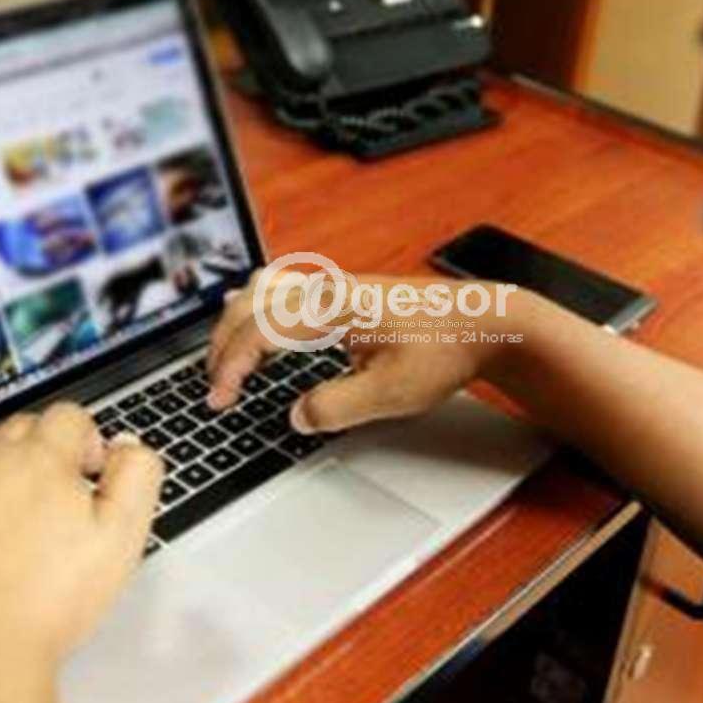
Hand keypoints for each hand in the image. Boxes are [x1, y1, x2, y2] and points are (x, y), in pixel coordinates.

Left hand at [0, 404, 161, 702]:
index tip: (92, 478)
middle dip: (46, 449)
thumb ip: (136, 477)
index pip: (69, 417)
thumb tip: (128, 446)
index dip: (88, 443)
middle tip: (58, 499)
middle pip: (20, 424)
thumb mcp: (122, 539)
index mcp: (40, 460)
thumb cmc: (47, 604)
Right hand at [207, 272, 529, 433]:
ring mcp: (336, 287)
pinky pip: (285, 290)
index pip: (259, 330)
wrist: (487, 323)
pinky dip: (258, 310)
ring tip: (227, 360)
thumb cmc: (445, 350)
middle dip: (222, 345)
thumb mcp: (391, 393)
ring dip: (237, 324)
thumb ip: (336, 407)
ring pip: (264, 291)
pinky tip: (258, 320)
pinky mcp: (346, 294)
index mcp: (331, 307)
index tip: (220, 399)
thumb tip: (296, 415)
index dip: (230, 366)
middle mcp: (327, 289)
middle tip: (215, 387)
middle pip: (250, 304)